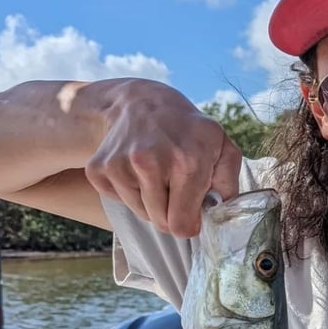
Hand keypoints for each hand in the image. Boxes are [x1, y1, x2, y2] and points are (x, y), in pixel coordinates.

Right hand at [84, 80, 242, 237]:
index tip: (192, 210)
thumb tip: (219, 213)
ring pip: (141, 213)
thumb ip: (229, 184)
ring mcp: (120, 164)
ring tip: (157, 173)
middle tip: (175, 186)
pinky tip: (137, 169)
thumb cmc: (189, 131)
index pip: (182, 225)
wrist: (142, 103)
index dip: (189, 223)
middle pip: (161, 223)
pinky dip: (130, 193)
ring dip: (151, 202)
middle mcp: (150, 162)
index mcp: (186, 162)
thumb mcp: (222, 147)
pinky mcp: (98, 169)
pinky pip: (119, 201)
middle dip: (171, 212)